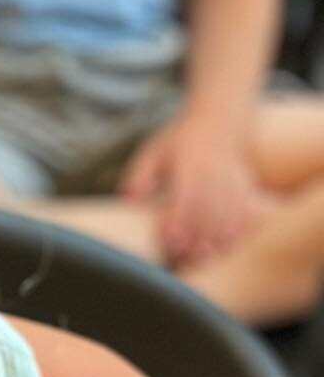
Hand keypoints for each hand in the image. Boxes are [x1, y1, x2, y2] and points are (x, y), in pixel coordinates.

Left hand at [118, 118, 264, 264]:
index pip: (185, 196)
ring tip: (205, 257)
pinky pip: (246, 209)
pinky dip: (239, 229)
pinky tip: (228, 245)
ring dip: (219, 237)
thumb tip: (129, 200)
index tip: (170, 241)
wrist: (220, 118)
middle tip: (186, 258)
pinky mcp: (245, 184)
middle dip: (199, 236)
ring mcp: (233, 178)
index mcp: (190, 164)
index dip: (178, 220)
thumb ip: (139, 176)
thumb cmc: (179, 140)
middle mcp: (214, 172)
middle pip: (209, 209)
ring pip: (230, 213)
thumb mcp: (153, 151)